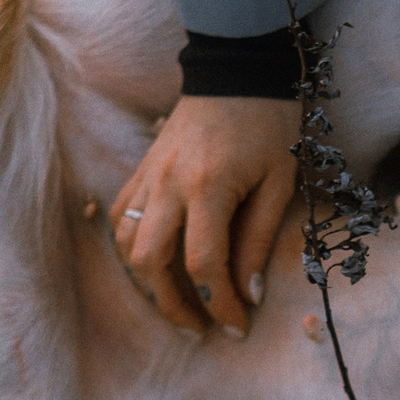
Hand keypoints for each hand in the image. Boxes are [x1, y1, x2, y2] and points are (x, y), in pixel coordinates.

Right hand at [110, 96, 300, 338]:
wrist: (237, 70)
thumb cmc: (268, 124)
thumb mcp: (279, 183)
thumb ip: (258, 241)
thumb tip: (249, 295)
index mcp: (208, 187)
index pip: (203, 264)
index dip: (220, 305)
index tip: (238, 328)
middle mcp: (167, 184)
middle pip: (149, 263)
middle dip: (172, 306)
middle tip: (200, 329)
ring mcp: (148, 176)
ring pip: (125, 245)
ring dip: (146, 283)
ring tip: (177, 304)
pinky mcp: (140, 170)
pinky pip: (120, 219)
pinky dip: (132, 250)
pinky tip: (155, 267)